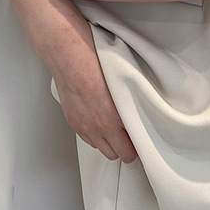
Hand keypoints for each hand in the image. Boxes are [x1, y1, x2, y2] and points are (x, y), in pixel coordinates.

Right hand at [48, 22, 138, 163]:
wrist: (68, 54)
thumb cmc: (94, 60)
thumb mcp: (122, 81)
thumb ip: (131, 103)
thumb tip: (139, 113)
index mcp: (113, 118)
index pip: (129, 151)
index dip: (138, 146)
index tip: (142, 137)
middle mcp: (97, 127)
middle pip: (117, 155)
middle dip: (125, 147)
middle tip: (130, 133)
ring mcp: (83, 125)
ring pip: (101, 149)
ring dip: (109, 142)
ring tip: (114, 127)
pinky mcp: (72, 121)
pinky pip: (88, 139)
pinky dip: (95, 135)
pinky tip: (99, 121)